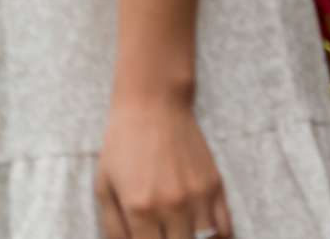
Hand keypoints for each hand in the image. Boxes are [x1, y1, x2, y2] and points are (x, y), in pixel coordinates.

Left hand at [96, 96, 229, 238]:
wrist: (152, 105)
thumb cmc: (121, 144)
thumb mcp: (104, 183)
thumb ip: (113, 225)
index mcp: (139, 206)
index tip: (144, 238)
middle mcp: (172, 205)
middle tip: (159, 232)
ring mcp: (198, 197)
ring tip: (176, 229)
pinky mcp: (216, 187)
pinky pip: (225, 230)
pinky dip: (217, 237)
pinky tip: (201, 233)